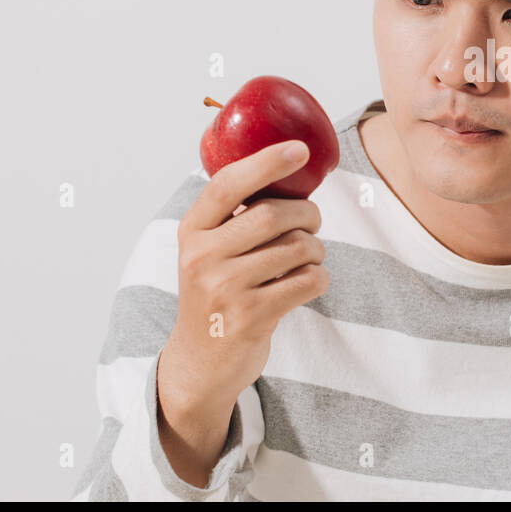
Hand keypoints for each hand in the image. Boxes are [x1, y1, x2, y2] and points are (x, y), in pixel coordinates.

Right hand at [162, 140, 329, 419]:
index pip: (229, 184)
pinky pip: (307, 281)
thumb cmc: (218, 292)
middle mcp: (202, 256)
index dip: (267, 162)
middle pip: (273, 215)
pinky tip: (306, 283)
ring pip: (296, 248)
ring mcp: (224, 289)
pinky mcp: (250, 317)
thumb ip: (235, 214)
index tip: (299, 149)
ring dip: (315, 250)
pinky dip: (318, 278)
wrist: (201, 362)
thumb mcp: (210, 249)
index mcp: (192, 230)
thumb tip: (288, 164)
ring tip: (306, 258)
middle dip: (306, 214)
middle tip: (312, 222)